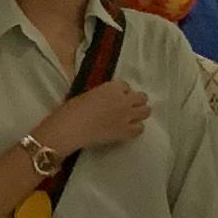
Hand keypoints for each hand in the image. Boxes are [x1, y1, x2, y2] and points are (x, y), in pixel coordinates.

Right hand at [31, 80, 151, 157]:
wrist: (71, 127)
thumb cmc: (71, 109)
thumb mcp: (87, 94)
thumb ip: (101, 95)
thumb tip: (104, 101)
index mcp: (112, 87)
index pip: (125, 85)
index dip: (121, 92)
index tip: (115, 97)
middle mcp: (124, 99)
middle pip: (141, 97)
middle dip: (136, 100)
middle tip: (127, 106)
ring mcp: (127, 116)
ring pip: (146, 111)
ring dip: (139, 113)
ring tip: (131, 117)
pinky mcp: (126, 131)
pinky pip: (140, 129)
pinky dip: (135, 128)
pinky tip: (128, 129)